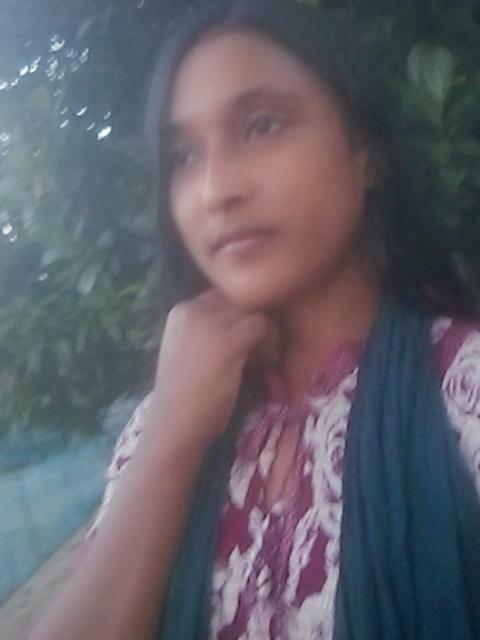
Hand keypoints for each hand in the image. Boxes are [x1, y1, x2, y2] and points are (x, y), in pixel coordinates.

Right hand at [151, 289, 278, 451]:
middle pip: (238, 302)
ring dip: (264, 333)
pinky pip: (262, 326)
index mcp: (180, 312)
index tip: (244, 341)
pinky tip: (265, 363)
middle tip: (258, 349)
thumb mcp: (189, 350)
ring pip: (252, 311)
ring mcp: (209, 324)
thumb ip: (208, 330)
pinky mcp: (228, 341)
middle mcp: (191, 310)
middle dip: (252, 323)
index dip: (238, 317)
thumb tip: (246, 320)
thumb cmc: (185, 396)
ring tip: (262, 358)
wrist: (176, 424)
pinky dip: (269, 344)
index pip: (221, 297)